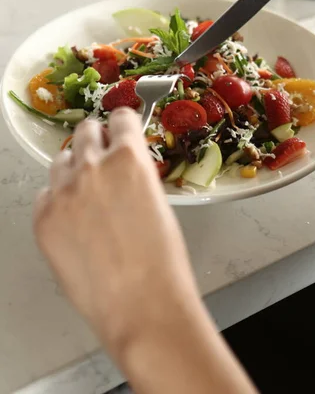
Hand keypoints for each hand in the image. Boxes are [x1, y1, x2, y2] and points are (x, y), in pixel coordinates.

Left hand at [34, 109, 258, 393]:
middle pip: (85, 131)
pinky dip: (58, 200)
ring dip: (75, 168)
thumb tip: (122, 168)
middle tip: (103, 158)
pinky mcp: (44, 219)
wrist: (141, 304)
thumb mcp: (158, 201)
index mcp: (129, 158)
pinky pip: (46, 194)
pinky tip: (74, 220)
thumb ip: (134, 175)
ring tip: (87, 193)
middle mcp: (93, 167)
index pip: (120, 118)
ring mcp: (63, 192)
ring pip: (61, 160)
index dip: (123, 124)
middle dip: (96, 139)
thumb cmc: (162, 260)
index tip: (121, 129)